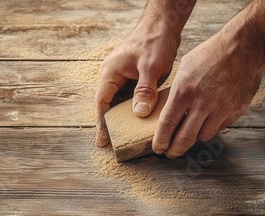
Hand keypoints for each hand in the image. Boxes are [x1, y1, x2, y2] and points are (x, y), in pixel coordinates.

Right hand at [95, 20, 178, 146]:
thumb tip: (140, 112)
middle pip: (107, 103)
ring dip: (120, 117)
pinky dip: (131, 108)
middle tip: (110, 142)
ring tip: (123, 136)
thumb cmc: (154, 40)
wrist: (163, 24)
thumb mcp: (151, 66)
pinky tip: (137, 120)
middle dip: (108, 123)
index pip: (101, 101)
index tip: (103, 139)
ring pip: (117, 101)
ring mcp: (122, 76)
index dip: (101, 122)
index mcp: (110, 72)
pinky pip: (128, 96)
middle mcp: (113, 75)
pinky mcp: (133, 77)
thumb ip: (145, 90)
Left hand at [152, 31, 264, 157]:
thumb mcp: (184, 69)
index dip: (161, 140)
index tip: (158, 148)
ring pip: (203, 136)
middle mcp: (202, 104)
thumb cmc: (210, 55)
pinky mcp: (235, 111)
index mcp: (184, 92)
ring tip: (187, 137)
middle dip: (175, 150)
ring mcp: (221, 109)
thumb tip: (168, 110)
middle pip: (185, 138)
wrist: (243, 48)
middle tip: (170, 153)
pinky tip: (205, 123)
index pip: (167, 125)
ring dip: (193, 139)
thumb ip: (176, 92)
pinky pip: (219, 128)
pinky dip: (210, 129)